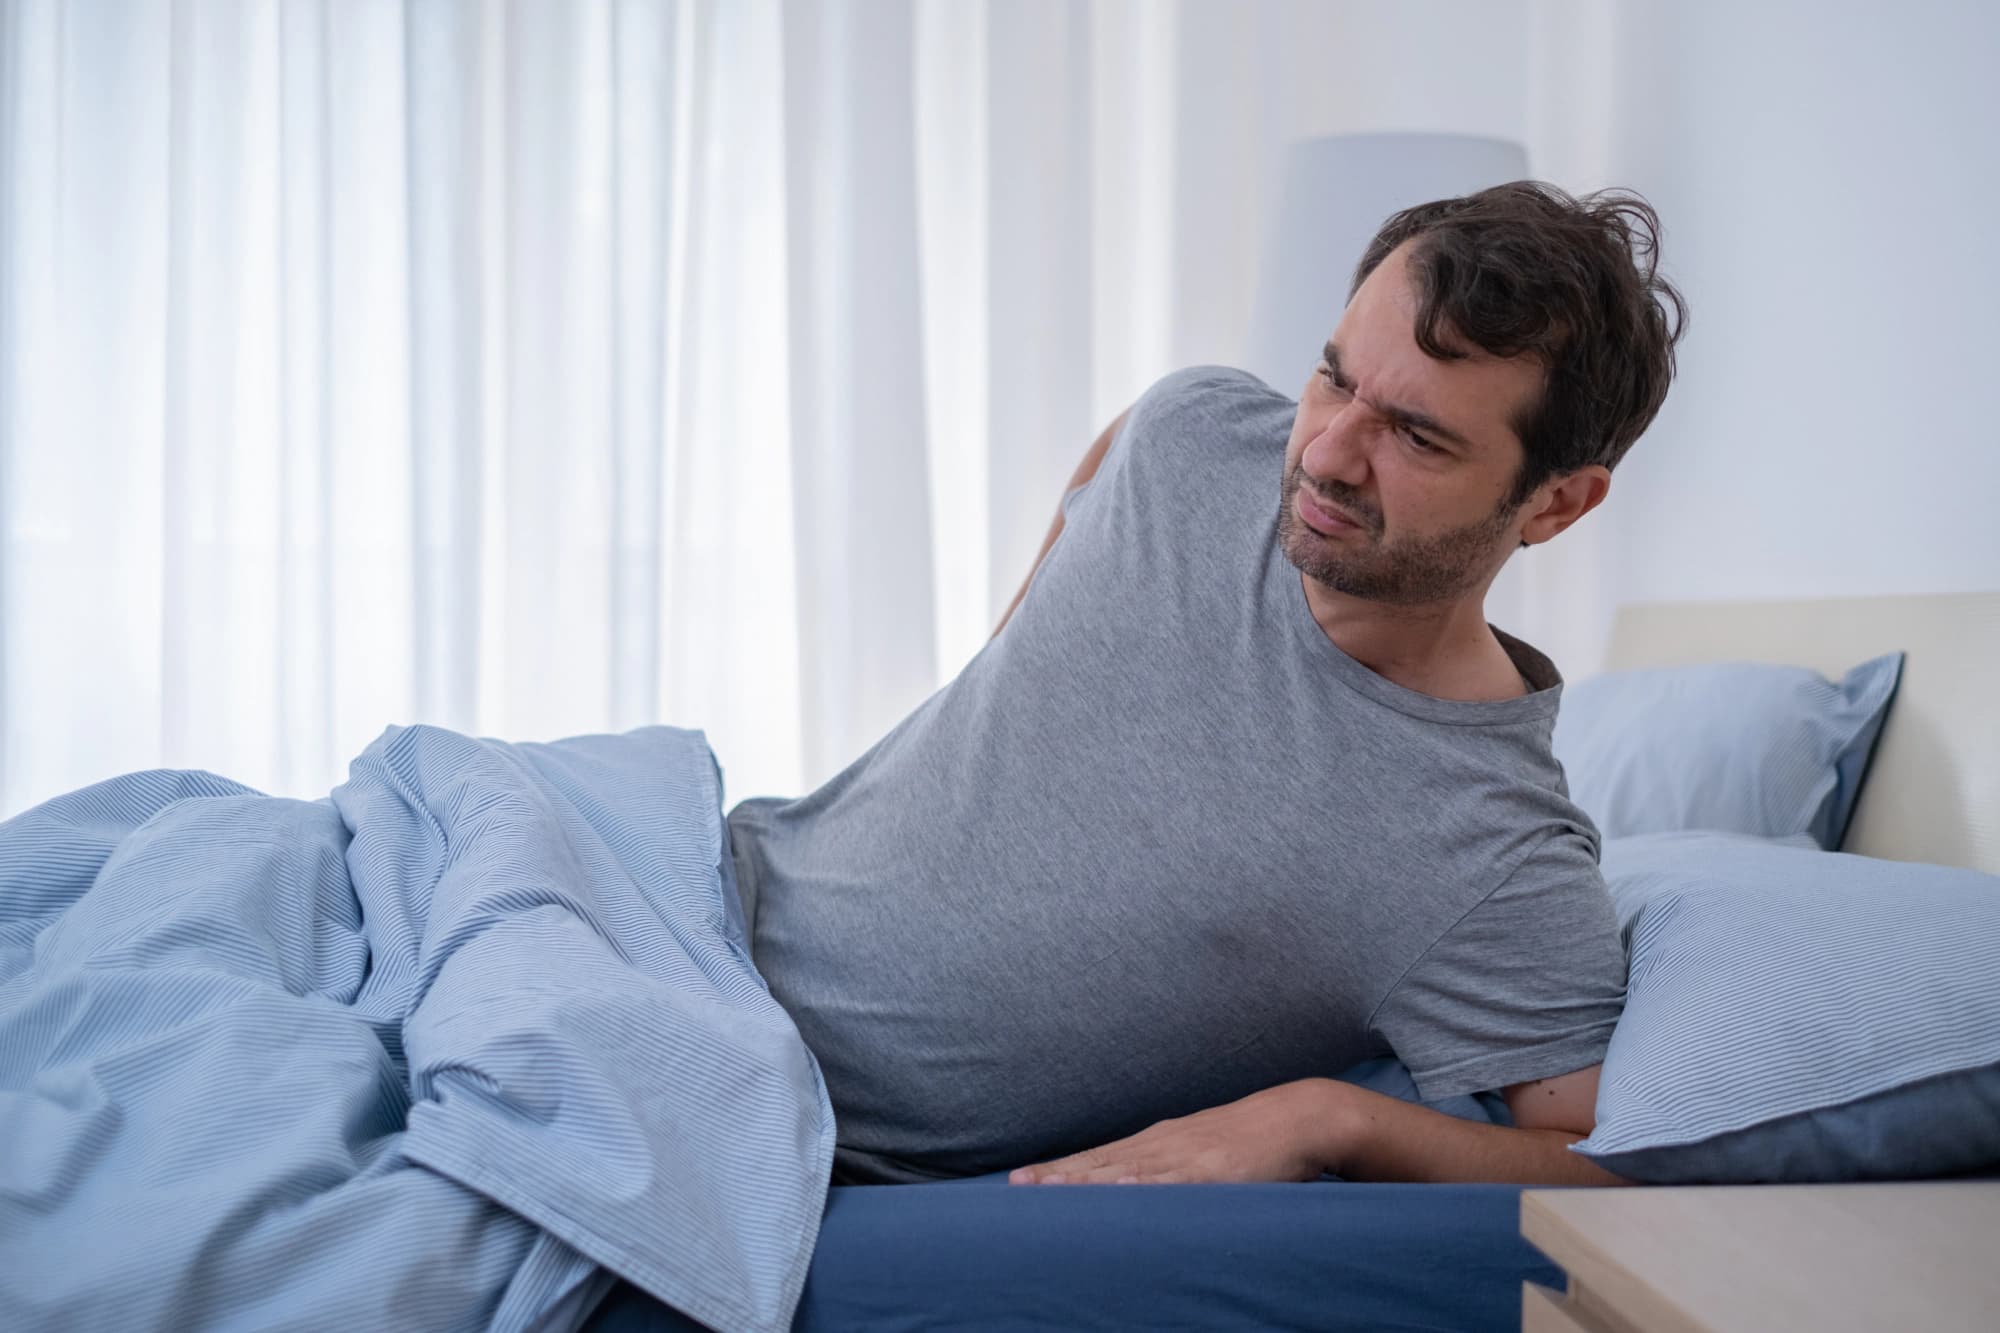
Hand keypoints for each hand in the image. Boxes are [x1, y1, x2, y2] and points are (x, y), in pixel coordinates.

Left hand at [1008, 1078, 1342, 1184]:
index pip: (1095, 1160)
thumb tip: (1130, 1189)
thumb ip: (1166, 1170)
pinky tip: (1121, 1189)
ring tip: (1050, 1189)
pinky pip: (1176, 1181)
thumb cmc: (1248, 1143)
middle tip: (1017, 1187)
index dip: (1058, 1172)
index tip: (1019, 1182)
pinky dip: (1146, 1184)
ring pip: (1127, 1172)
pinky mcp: (1216, 1170)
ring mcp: (1187, 1156)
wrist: (1299, 1118)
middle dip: (1058, 1177)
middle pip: (1100, 1164)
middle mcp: (1163, 1146)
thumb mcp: (1197, 1154)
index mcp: (1157, 1143)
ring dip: (1087, 1181)